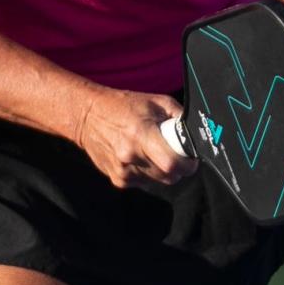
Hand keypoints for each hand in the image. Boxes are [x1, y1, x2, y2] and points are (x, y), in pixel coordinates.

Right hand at [74, 87, 197, 189]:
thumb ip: (178, 117)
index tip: (190, 157)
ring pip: (159, 181)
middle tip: (173, 151)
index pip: (173, 163)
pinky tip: (139, 157)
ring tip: (153, 150)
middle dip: (178, 166)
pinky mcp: (119, 180)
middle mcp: (131, 156)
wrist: (87, 117)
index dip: (187, 163)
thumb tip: (196, 133)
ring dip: (163, 170)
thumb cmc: (123, 106)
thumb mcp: (155, 101)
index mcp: (141, 134)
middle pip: (169, 176)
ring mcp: (123, 171)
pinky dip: (148, 173)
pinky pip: (146, 183)